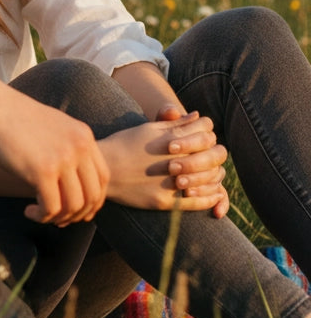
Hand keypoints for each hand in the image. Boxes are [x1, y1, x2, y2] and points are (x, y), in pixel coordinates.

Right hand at [0, 88, 108, 226]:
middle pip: (93, 195)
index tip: (76, 210)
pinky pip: (51, 208)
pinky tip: (29, 211)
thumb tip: (68, 175)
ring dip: (59, 218)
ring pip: (74, 206)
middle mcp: (79, 147)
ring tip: (41, 214)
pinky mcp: (42, 171)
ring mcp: (62, 159)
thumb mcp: (50, 124)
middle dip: (78, 214)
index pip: (103, 178)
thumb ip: (65, 145)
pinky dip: (42, 216)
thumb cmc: (11, 115)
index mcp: (83, 135)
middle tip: (59, 219)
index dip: (93, 200)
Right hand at [100, 113, 226, 212]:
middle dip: (214, 154)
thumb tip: (197, 116)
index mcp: (171, 138)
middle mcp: (174, 159)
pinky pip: (198, 202)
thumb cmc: (123, 144)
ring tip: (212, 174)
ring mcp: (170, 181)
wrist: (102, 168)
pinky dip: (210, 198)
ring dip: (215, 175)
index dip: (208, 132)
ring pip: (210, 178)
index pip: (206, 131)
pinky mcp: (165, 201)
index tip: (203, 137)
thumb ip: (174, 124)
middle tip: (209, 157)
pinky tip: (214, 195)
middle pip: (214, 154)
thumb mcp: (147, 129)